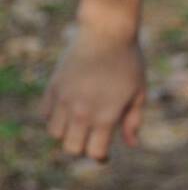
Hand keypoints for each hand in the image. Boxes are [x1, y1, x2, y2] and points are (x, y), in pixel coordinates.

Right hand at [42, 25, 146, 160]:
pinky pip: (45, 114)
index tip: (103, 155)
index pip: (94, 152)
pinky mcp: (53, 86)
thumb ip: (133, 120)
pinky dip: (54, 117)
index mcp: (105, 116)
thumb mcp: (139, 92)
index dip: (100, 157)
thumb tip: (130, 144)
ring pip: (54, 134)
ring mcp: (64, 99)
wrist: (107, 32)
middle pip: (71, 148)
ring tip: (79, 125)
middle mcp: (81, 111)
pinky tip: (67, 110)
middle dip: (81, 148)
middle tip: (91, 140)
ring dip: (66, 134)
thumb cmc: (130, 62)